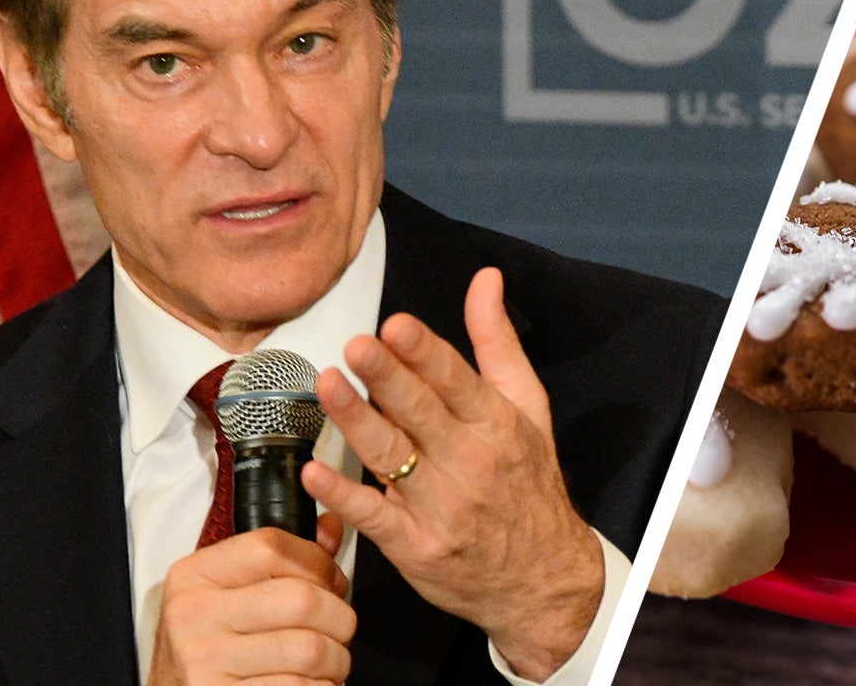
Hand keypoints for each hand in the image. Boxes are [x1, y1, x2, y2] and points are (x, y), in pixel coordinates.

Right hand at [146, 516, 354, 684]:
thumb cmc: (207, 648)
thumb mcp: (228, 595)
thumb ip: (282, 559)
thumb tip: (331, 527)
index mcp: (194, 577)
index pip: (272, 546)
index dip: (319, 562)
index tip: (333, 582)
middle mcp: (193, 616)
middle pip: (301, 599)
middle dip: (340, 617)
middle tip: (340, 629)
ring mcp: (205, 662)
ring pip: (310, 649)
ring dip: (336, 659)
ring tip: (329, 661)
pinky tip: (309, 683)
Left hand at [302, 267, 605, 680]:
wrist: (540, 576)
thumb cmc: (527, 482)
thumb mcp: (527, 407)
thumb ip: (496, 342)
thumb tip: (485, 279)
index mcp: (497, 424)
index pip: (457, 380)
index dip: (425, 352)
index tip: (396, 324)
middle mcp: (471, 463)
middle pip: (421, 413)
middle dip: (387, 378)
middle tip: (356, 346)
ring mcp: (442, 507)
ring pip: (392, 457)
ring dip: (356, 421)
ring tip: (327, 386)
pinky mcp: (416, 546)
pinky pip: (373, 516)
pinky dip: (343, 495)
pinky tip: (314, 471)